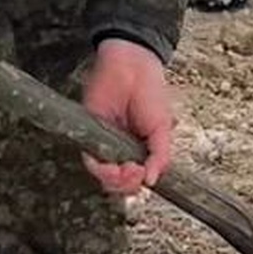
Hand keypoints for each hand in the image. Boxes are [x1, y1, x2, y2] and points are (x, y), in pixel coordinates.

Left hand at [78, 38, 175, 196]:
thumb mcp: (163, 128)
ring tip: (126, 170)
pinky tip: (115, 167)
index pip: (136, 178)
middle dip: (127, 185)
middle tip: (136, 173)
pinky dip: (101, 170)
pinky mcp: (90, 134)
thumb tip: (152, 181)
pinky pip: (90, 161)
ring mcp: (105, 143)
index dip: (139, 184)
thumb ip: (160, 156)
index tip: (145, 177)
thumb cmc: (150, 93)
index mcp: (140, 150)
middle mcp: (121, 150)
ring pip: (104, 176)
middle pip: (119, 183)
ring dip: (115, 181)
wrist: (131, 67)